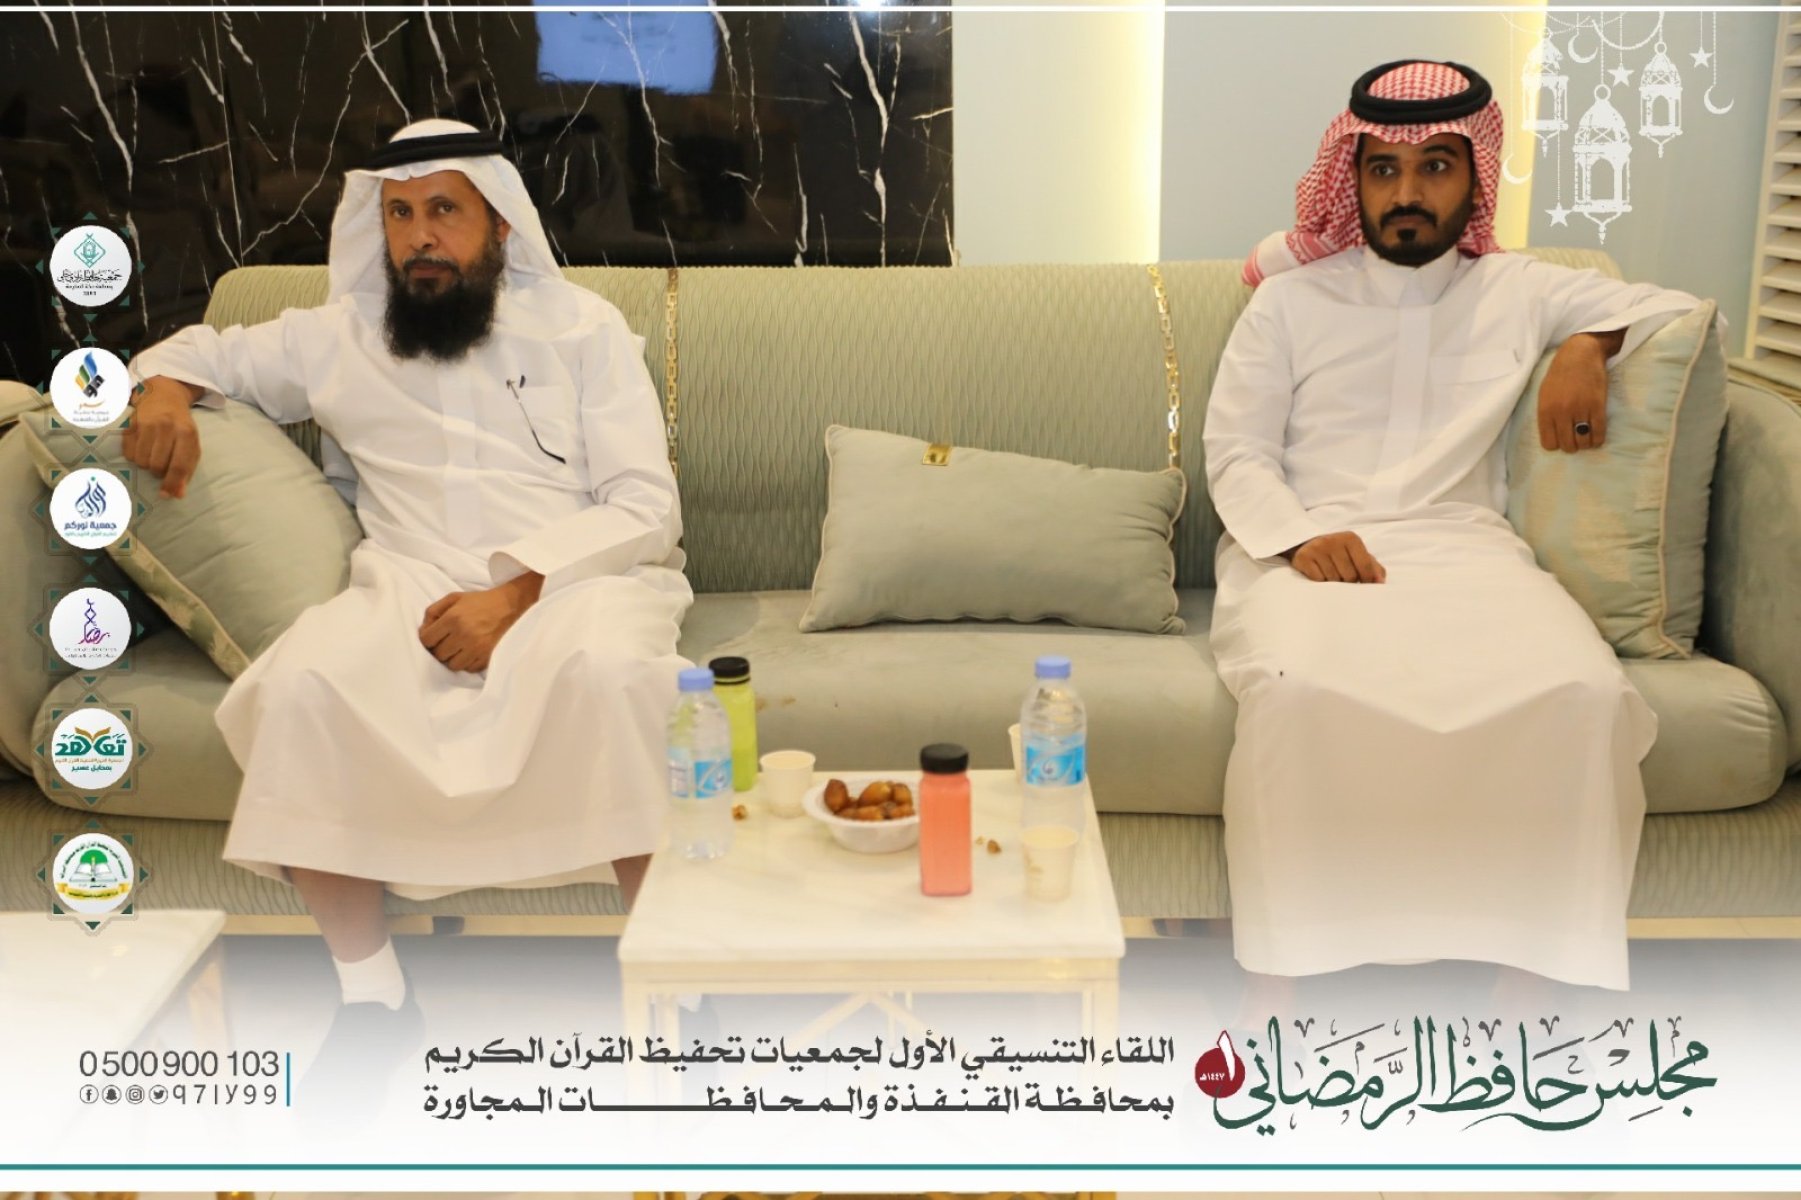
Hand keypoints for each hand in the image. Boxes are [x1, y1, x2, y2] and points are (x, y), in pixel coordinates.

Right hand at [120, 376, 204, 497]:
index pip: (179, 464)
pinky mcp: (131, 424)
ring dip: (146, 464)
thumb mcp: (191, 444)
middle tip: (161, 465)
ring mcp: (147, 424)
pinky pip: (128, 453)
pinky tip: (141, 447)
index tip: (167, 495)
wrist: (163, 396)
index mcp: (186, 433)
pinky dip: (134, 456)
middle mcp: (166, 428)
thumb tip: (177, 495)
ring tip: (152, 454)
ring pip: (141, 461)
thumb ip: (187, 470)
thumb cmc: (181, 426)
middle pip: (157, 465)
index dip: (172, 483)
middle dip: (158, 472)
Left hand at [418, 573, 543, 672]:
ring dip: (452, 658)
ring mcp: (477, 648)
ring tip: (459, 648)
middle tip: (447, 641)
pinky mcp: (487, 656)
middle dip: (439, 648)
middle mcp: (464, 634)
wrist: (510, 605)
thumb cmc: (480, 601)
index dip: (427, 639)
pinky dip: (467, 662)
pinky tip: (471, 651)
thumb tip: (423, 630)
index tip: (433, 636)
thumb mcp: (454, 598)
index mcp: (453, 618)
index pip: (426, 640)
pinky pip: (469, 668)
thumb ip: (433, 611)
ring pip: (452, 665)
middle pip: (438, 654)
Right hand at [1285, 531, 1385, 583]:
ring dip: (1333, 584)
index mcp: (1351, 539)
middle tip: (1343, 579)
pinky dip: (1320, 582)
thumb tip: (1380, 583)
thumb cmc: (1339, 554)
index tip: (1363, 585)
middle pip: (1349, 576)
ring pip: (1333, 580)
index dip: (1366, 580)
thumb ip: (1373, 567)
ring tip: (1331, 576)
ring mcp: (1317, 548)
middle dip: (1348, 582)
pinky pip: (1317, 580)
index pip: (1365, 566)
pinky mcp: (1303, 557)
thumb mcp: (1357, 555)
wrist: (1307, 544)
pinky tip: (1320, 576)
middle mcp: (1334, 540)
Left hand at [1537, 330, 1621, 453]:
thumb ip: (1546, 416)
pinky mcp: (1597, 406)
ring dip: (1586, 443)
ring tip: (1586, 436)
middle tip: (1575, 438)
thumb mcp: (1544, 395)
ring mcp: (1580, 409)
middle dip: (1572, 445)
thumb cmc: (1559, 375)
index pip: (1549, 444)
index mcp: (1545, 410)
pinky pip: (1599, 433)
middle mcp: (1561, 412)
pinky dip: (1598, 440)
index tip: (1561, 438)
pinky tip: (1596, 437)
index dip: (1556, 444)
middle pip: (1567, 446)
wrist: (1580, 354)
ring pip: (1583, 442)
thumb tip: (1552, 437)